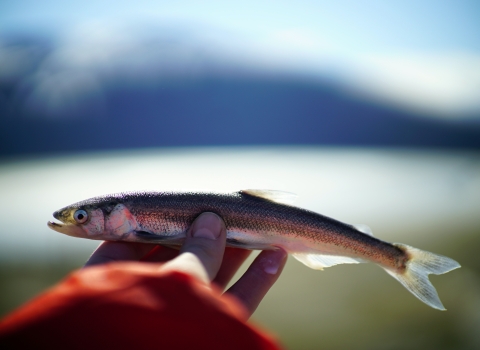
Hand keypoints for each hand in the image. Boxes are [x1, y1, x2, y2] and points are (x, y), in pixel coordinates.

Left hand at [84, 212, 287, 317]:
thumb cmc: (154, 321)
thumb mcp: (176, 278)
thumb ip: (197, 250)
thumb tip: (212, 221)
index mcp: (123, 280)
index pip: (138, 239)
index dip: (163, 219)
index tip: (188, 204)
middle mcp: (149, 296)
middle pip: (184, 255)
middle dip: (211, 233)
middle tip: (234, 212)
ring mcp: (181, 316)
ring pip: (215, 276)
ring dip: (241, 253)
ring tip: (264, 229)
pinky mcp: (210, 331)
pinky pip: (237, 300)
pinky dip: (257, 279)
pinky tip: (276, 256)